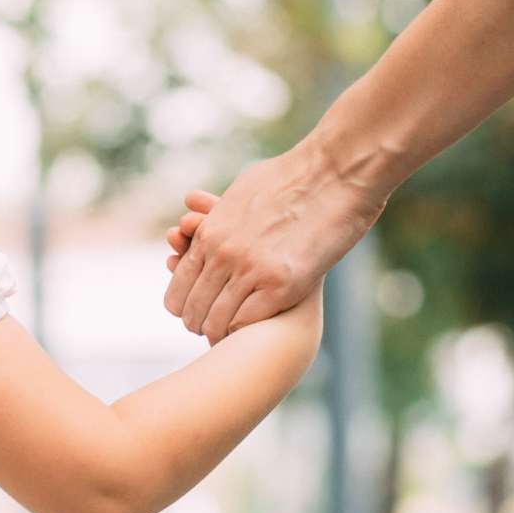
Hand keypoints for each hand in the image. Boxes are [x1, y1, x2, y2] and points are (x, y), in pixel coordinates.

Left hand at [164, 139, 384, 341]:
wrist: (335, 172)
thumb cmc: (294, 176)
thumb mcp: (243, 189)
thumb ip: (219, 209)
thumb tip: (193, 202)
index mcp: (210, 233)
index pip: (178, 291)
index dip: (186, 311)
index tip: (200, 316)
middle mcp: (223, 254)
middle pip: (193, 312)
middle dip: (202, 327)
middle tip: (216, 333)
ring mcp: (250, 269)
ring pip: (216, 322)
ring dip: (223, 334)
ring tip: (236, 339)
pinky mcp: (281, 284)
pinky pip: (247, 323)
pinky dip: (248, 332)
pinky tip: (259, 331)